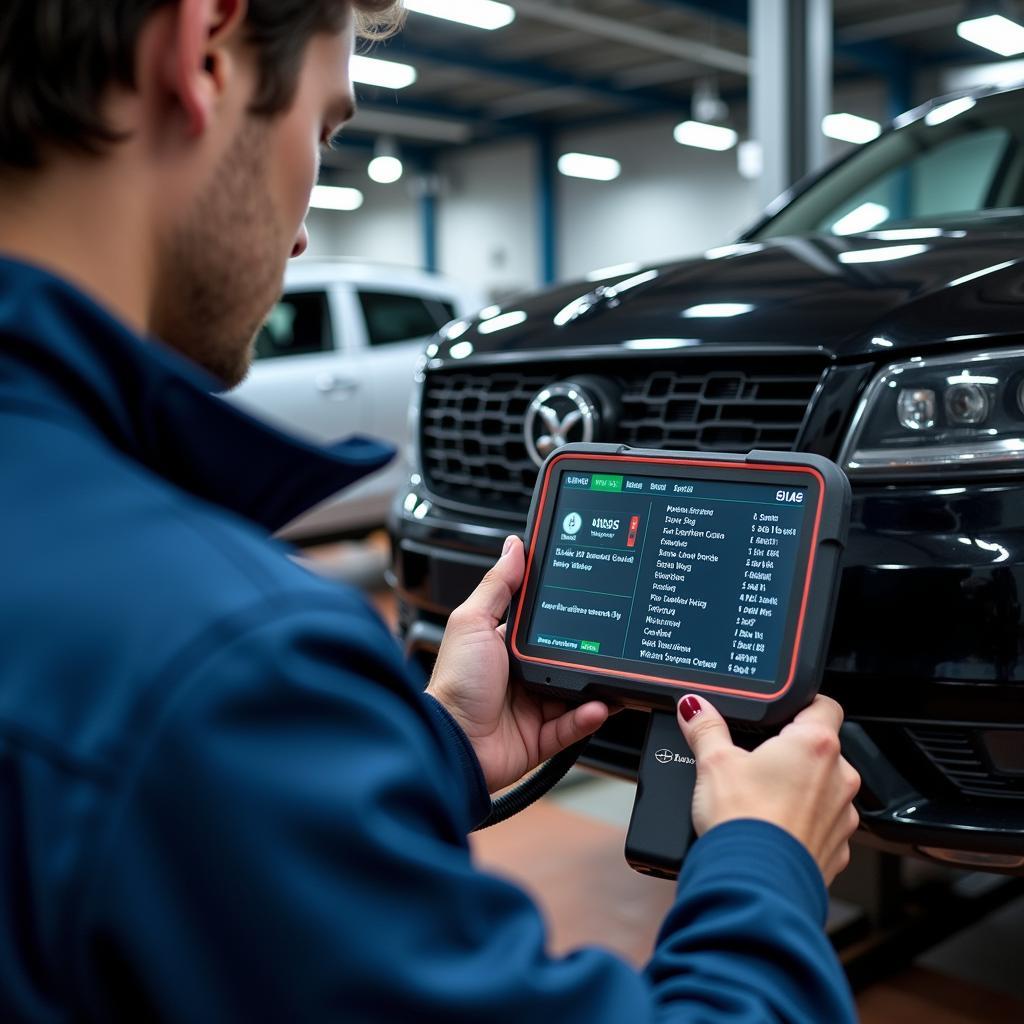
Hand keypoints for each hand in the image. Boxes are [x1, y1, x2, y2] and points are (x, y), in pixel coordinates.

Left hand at [427, 536, 610, 792]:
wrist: (451, 742)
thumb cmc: (454, 683)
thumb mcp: (473, 622)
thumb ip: (497, 586)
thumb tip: (514, 546)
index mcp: (505, 648)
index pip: (544, 626)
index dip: (565, 616)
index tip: (591, 600)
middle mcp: (520, 677)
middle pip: (565, 660)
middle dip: (589, 653)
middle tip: (612, 640)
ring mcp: (532, 709)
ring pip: (576, 694)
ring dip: (595, 687)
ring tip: (613, 675)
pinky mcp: (540, 739)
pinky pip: (573, 727)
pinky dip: (588, 718)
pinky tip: (599, 706)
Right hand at [677, 693, 860, 884]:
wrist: (754, 883)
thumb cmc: (743, 821)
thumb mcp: (714, 763)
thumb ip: (706, 727)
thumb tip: (694, 706)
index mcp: (814, 745)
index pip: (825, 705)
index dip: (804, 705)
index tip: (784, 712)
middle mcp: (839, 777)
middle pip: (823, 750)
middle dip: (794, 753)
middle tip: (759, 762)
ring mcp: (842, 816)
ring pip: (826, 789)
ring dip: (802, 790)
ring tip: (762, 799)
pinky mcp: (837, 849)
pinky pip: (823, 825)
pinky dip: (803, 823)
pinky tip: (773, 828)